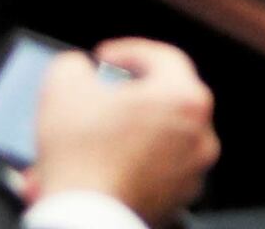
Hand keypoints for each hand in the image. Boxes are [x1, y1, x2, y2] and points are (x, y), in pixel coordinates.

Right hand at [27, 42, 217, 222]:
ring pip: (150, 140)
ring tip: (82, 142)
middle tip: (95, 99)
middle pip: (159, 102)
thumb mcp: (64, 85)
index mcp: (185, 97)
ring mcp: (190, 170)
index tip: (104, 59)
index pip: (162, 57)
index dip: (127, 52)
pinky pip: (147, 172)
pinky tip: (89, 169)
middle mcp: (200, 134)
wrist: (86, 218)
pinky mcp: (174, 199)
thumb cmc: (83, 157)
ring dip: (116, 137)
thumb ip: (75, 64)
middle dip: (120, 100)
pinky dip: (120, 167)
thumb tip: (78, 68)